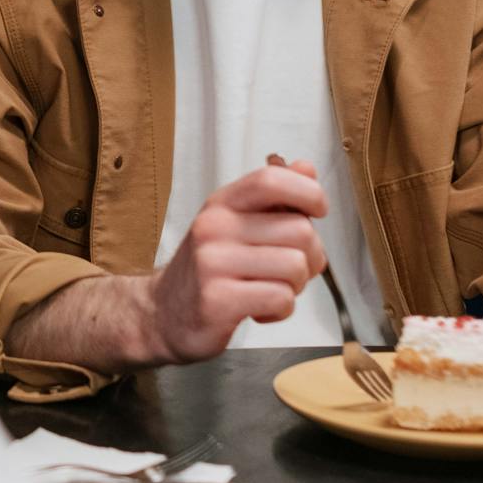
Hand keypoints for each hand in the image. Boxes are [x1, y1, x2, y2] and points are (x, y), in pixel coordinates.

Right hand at [144, 162, 327, 363]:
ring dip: (296, 285)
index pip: (272, 180)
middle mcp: (214, 226)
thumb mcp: (237, 224)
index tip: (318, 212)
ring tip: (272, 288)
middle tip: (290, 270)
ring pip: (296, 266)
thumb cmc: (211, 268)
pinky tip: (260, 309)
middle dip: (311, 256)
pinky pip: (281, 298)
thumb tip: (307, 168)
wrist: (164, 313)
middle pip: (300, 229)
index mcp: (223, 204)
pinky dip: (281, 310)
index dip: (309, 193)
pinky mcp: (217, 300)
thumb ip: (274, 198)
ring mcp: (213, 263)